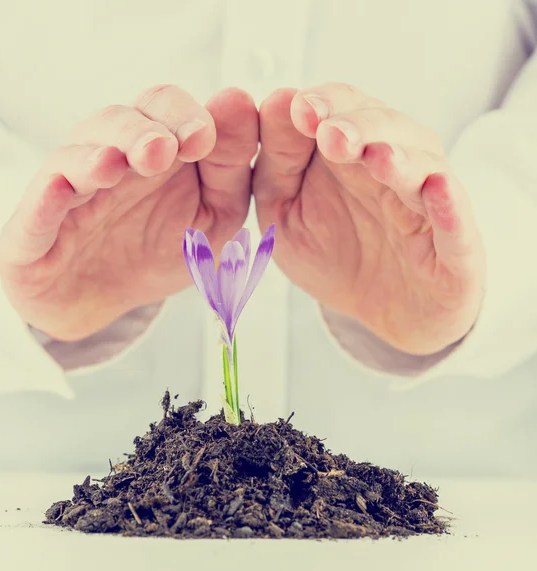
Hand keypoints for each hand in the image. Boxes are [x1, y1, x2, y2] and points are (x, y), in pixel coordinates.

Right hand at [0, 86, 257, 340]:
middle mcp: (108, 159)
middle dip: (141, 132)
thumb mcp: (214, 216)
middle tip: (162, 151)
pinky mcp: (33, 232)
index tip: (203, 139)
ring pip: (73, 157)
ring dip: (96, 156)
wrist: (103, 301)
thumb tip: (239, 101)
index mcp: (154, 150)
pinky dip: (45, 198)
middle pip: (117, 122)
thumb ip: (230, 169)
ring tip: (116, 165)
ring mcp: (67, 193)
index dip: (183, 116)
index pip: (164, 108)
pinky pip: (35, 210)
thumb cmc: (161, 249)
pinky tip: (59, 189)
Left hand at [254, 85, 485, 354]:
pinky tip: (436, 191)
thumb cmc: (333, 252)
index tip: (299, 107)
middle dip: (357, 127)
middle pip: (384, 128)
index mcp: (349, 153)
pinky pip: (456, 224)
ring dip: (400, 158)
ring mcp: (427, 204)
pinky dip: (449, 206)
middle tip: (330, 133)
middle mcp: (393, 167)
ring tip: (376, 157)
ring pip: (422, 167)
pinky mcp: (454, 246)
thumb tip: (277, 100)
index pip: (342, 109)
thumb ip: (277, 163)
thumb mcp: (284, 211)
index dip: (325, 103)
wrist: (384, 309)